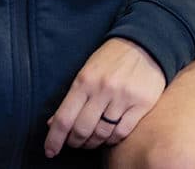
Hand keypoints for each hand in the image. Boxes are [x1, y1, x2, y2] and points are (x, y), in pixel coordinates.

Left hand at [43, 38, 165, 155]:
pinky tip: (109, 136)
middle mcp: (103, 89)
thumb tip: (53, 124)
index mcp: (85, 80)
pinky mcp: (142, 103)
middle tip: (74, 143)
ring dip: (93, 143)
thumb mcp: (87, 72)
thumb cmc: (111, 59)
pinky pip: (122, 132)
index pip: (64, 118)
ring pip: (102, 133)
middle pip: (82, 130)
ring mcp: (124, 97)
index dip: (54, 139)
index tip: (50, 151)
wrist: (145, 43)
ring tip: (91, 141)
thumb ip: (72, 98)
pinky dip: (112, 139)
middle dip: (75, 142)